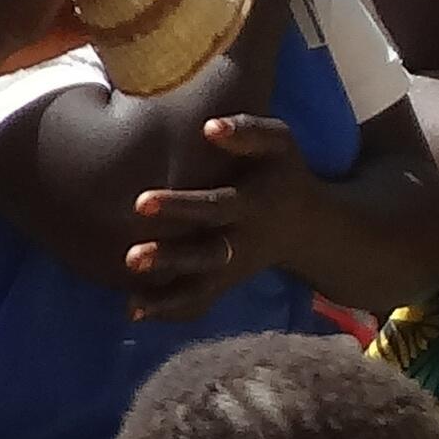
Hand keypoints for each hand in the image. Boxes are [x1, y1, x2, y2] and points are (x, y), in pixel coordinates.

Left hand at [124, 110, 320, 318]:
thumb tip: (208, 126)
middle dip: (169, 258)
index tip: (140, 203)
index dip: (180, 206)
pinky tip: (133, 312)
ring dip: (166, 297)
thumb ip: (248, 132)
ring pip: (199, 288)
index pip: (214, 206)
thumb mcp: (278, 144)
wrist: (307, 226)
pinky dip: (169, 310)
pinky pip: (198, 303)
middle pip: (203, 254)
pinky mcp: (223, 283)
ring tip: (131, 304)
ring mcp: (231, 268)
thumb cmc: (282, 173)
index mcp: (252, 205)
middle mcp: (240, 242)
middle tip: (131, 258)